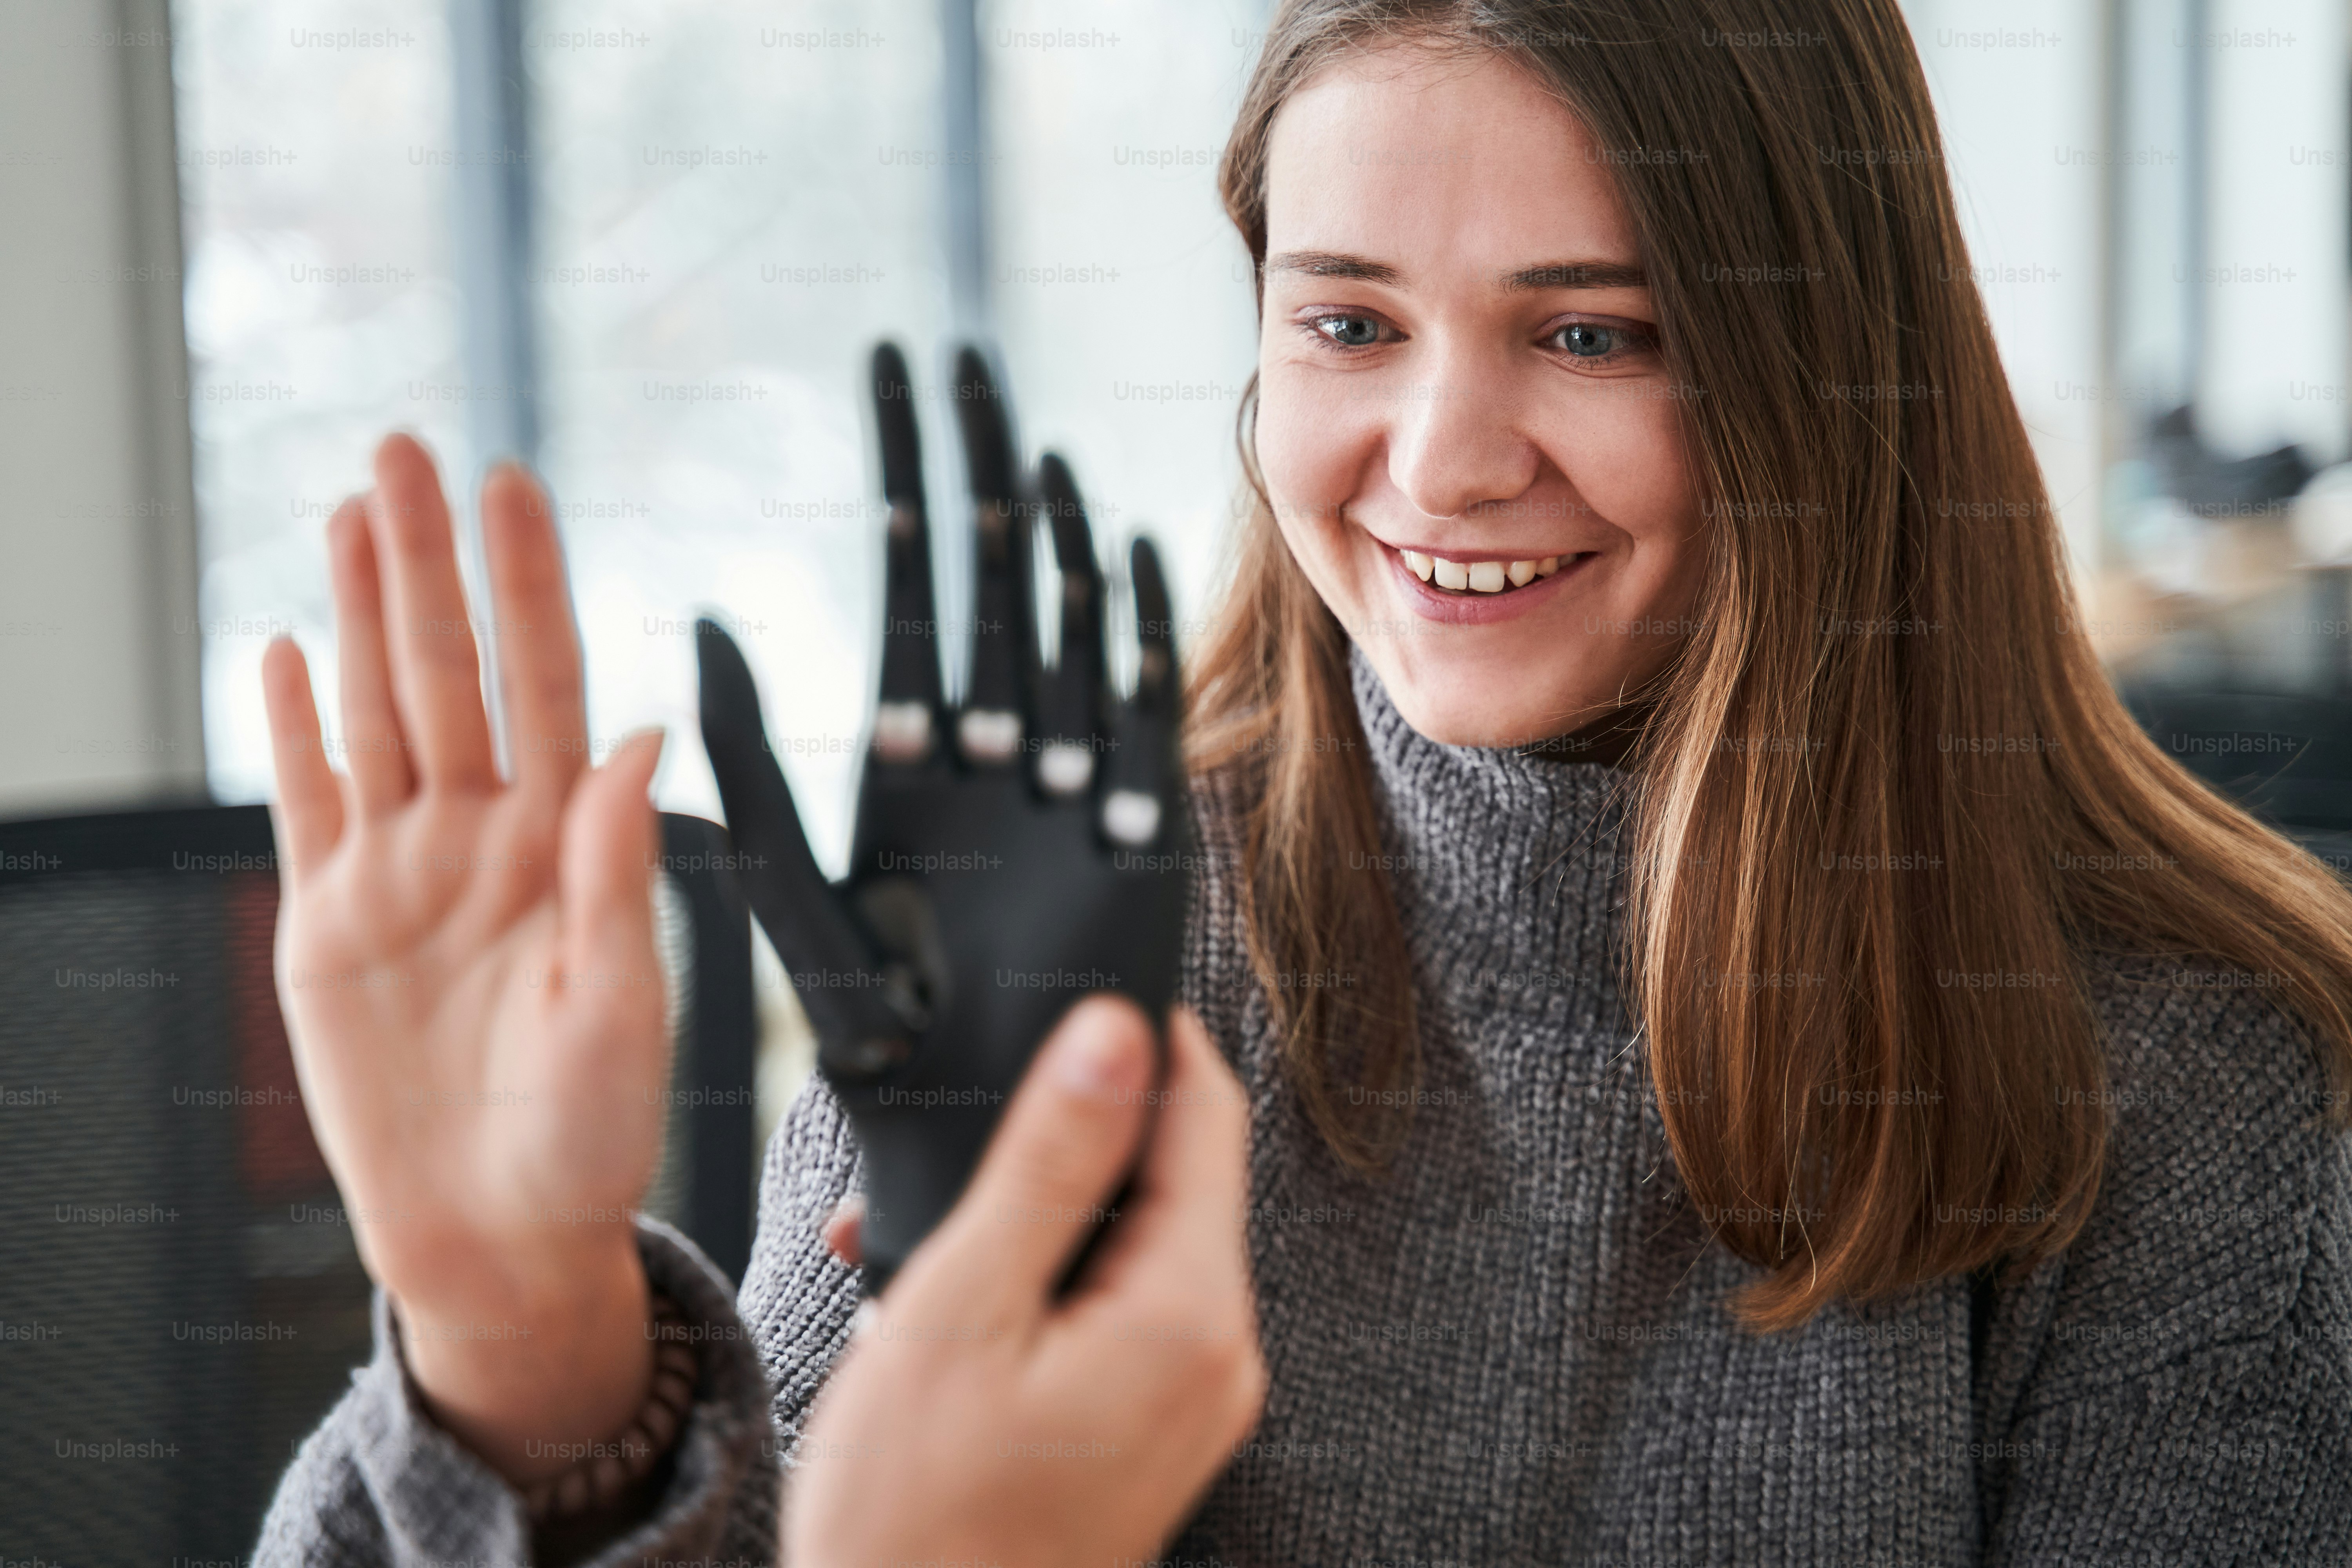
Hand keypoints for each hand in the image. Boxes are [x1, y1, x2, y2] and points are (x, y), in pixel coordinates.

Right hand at [262, 433, 665, 1480]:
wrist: (499, 1232)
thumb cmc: (587, 1133)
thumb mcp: (623, 1004)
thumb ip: (620, 870)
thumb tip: (640, 733)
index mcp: (561, 845)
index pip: (545, 681)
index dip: (526, 583)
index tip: (512, 483)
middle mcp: (480, 836)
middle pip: (450, 670)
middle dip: (427, 562)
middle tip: (406, 448)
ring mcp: (400, 871)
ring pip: (376, 710)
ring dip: (362, 612)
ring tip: (353, 510)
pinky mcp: (328, 922)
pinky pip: (307, 800)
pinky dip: (293, 726)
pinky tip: (287, 643)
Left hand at [698, 343, 1190, 1290]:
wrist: (973, 1150)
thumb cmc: (873, 1053)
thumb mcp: (785, 900)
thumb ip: (743, 770)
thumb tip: (693, 629)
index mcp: (903, 765)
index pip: (908, 587)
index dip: (904, 475)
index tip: (894, 374)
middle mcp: (989, 761)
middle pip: (990, 585)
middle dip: (979, 472)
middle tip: (966, 364)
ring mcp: (1068, 791)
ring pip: (1063, 632)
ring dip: (1052, 536)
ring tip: (1034, 442)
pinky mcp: (1139, 838)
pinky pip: (1140, 714)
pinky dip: (1135, 633)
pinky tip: (1124, 546)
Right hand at [787, 998, 1265, 1565]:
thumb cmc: (915, 1520)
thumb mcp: (963, 1307)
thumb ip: (1050, 1160)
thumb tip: (1117, 1030)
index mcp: (1190, 1314)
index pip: (1207, 1113)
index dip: (1143, 1037)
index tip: (1069, 1001)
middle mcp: (1219, 1358)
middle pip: (1173, 1176)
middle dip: (1063, 1139)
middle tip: (954, 1142)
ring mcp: (1191, 1402)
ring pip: (1133, 1244)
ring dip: (1035, 1217)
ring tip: (918, 1241)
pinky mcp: (1151, 1432)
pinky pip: (1115, 1315)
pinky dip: (1039, 1287)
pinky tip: (949, 1305)